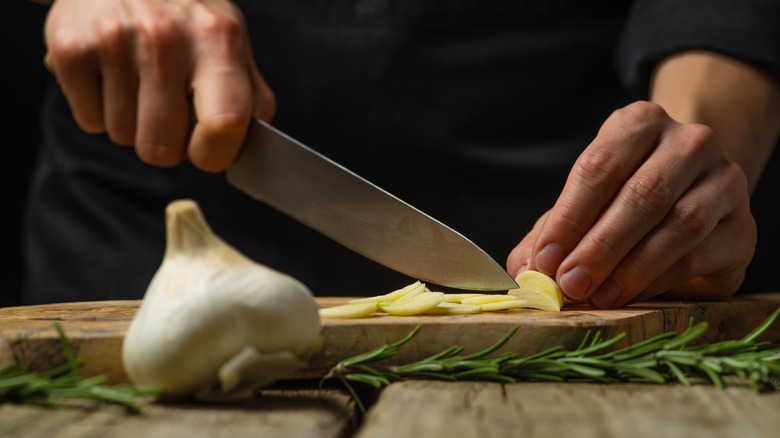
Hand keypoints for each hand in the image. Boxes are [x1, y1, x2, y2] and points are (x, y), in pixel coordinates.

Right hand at [43, 0, 274, 171]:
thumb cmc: (185, 14)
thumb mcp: (229, 38)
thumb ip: (250, 94)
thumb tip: (258, 145)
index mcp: (217, 38)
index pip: (224, 124)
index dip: (214, 154)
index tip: (206, 150)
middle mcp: (165, 37)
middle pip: (161, 148)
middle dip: (166, 144)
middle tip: (168, 112)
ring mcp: (114, 40)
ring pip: (123, 137)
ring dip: (133, 123)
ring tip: (138, 81)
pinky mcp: (71, 48)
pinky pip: (90, 122)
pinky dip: (100, 110)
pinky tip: (112, 75)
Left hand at [507, 101, 755, 308]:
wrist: (689, 199)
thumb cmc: (619, 201)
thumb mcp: (579, 208)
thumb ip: (548, 235)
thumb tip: (526, 272)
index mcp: (639, 123)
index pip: (599, 167)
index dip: (569, 217)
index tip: (545, 259)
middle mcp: (689, 142)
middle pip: (643, 193)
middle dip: (600, 245)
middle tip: (570, 283)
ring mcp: (725, 181)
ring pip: (680, 224)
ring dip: (632, 267)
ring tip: (597, 295)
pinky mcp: (744, 227)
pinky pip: (703, 254)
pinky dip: (662, 279)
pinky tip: (631, 296)